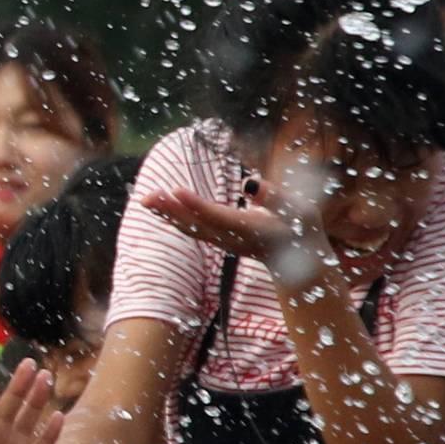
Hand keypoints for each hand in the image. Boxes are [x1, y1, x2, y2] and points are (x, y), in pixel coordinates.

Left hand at [139, 187, 330, 290]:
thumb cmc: (300, 228)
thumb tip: (249, 182)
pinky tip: (156, 204)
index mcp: (250, 229)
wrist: (300, 261)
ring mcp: (223, 241)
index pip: (218, 216)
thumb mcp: (298, 211)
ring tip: (145, 199)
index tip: (175, 190)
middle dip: (172, 210)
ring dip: (166, 213)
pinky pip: (190, 227)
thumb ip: (274, 198)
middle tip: (147, 196)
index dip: (196, 204)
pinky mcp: (218, 239)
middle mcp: (231, 238)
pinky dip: (172, 216)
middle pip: (197, 224)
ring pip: (190, 227)